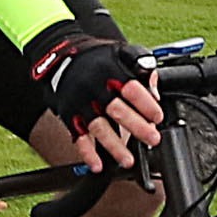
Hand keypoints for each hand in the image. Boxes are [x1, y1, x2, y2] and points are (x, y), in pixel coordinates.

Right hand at [17, 13, 162, 167]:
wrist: (59, 56)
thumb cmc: (98, 58)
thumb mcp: (122, 51)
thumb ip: (142, 66)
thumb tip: (154, 91)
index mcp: (111, 71)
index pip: (131, 88)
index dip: (146, 104)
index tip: (158, 116)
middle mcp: (94, 88)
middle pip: (117, 110)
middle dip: (137, 127)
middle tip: (153, 139)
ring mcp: (80, 104)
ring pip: (98, 128)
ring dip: (114, 146)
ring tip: (128, 160)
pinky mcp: (69, 116)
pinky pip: (77, 137)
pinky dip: (87, 153)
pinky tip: (97, 165)